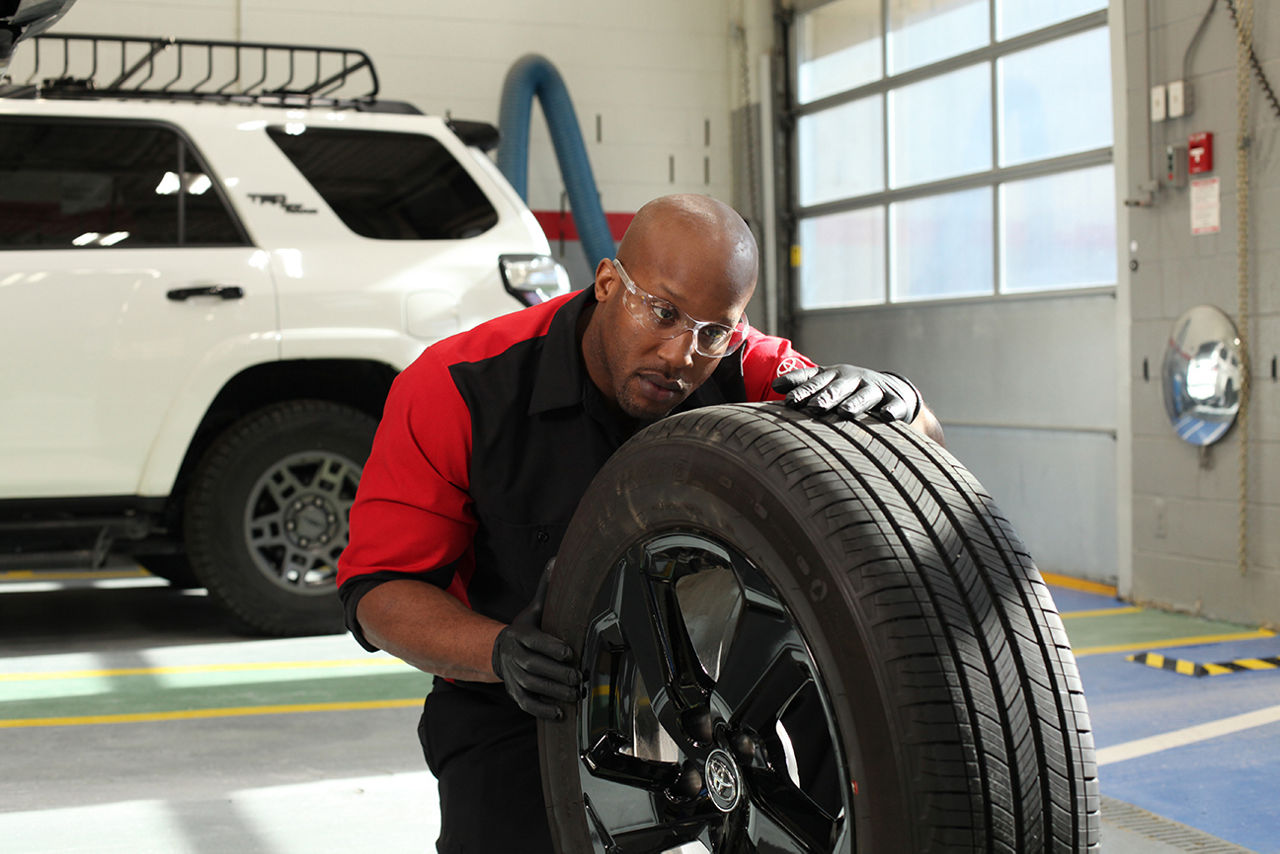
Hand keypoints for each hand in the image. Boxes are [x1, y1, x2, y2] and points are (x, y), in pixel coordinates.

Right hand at [491, 559, 580, 719]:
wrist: (500, 651)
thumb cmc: (525, 630)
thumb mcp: (534, 610)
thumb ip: (545, 589)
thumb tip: (556, 561)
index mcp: (520, 634)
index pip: (536, 642)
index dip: (551, 648)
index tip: (568, 653)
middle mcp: (515, 656)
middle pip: (535, 667)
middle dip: (557, 674)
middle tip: (578, 678)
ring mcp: (513, 676)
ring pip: (532, 686)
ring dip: (554, 692)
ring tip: (574, 694)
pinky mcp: (515, 692)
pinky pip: (527, 704)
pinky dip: (543, 710)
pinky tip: (559, 713)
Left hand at [772, 364, 920, 422]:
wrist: (891, 389)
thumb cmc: (849, 388)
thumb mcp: (827, 382)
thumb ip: (802, 383)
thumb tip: (774, 386)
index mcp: (833, 376)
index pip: (815, 382)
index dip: (802, 391)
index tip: (789, 402)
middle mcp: (853, 379)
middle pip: (838, 387)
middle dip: (826, 397)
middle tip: (814, 408)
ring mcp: (875, 389)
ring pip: (865, 395)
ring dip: (855, 403)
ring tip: (845, 412)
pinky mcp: (895, 401)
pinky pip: (894, 405)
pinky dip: (892, 410)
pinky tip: (886, 416)